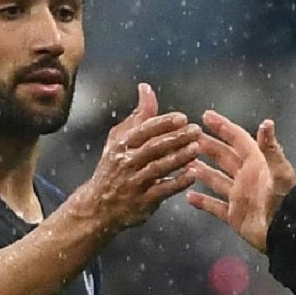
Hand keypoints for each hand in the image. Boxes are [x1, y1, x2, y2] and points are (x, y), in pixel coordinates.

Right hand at [69, 83, 199, 237]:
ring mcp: (134, 183)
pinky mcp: (142, 202)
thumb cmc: (114, 167)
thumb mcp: (120, 140)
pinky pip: (162, 190)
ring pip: (158, 168)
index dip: (164, 123)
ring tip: (197, 149)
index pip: (144, 130)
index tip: (183, 118)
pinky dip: (178, 182)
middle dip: (176, 138)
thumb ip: (138, 115)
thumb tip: (146, 88)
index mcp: (122, 145)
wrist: (98, 206)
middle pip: (153, 148)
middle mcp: (126, 162)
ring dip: (179, 158)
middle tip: (196, 131)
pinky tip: (193, 174)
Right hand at [187, 110, 295, 252]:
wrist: (286, 232)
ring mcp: (239, 197)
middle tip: (190, 137)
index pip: (238, 140)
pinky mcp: (234, 215)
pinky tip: (188, 196)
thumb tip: (266, 122)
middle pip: (224, 157)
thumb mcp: (279, 172)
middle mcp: (246, 177)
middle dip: (208, 146)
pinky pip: (215, 207)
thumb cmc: (285, 200)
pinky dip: (203, 202)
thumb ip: (271, 149)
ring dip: (202, 171)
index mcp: (257, 164)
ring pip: (216, 180)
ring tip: (185, 163)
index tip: (206, 116)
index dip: (223, 127)